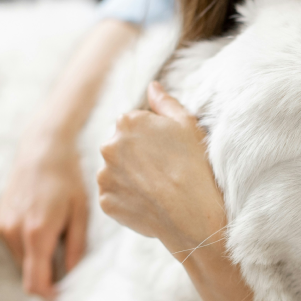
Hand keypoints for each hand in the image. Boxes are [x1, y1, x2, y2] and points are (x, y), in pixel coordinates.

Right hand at [0, 131, 88, 299]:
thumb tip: (73, 276)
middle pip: (28, 275)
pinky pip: (16, 248)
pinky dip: (31, 249)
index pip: (36, 282)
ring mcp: (3, 227)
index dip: (50, 295)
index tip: (66, 297)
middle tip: (72, 270)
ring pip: (22, 262)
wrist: (41, 150)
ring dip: (40, 262)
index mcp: (37, 233)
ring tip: (61, 240)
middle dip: (48, 279)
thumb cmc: (68, 180)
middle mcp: (14, 233)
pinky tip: (47, 229)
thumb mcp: (81, 213)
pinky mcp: (0, 221)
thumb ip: (76, 247)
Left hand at [98, 82, 226, 259]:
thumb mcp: (188, 126)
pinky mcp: (105, 201)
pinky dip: (128, 200)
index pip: (133, 125)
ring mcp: (104, 175)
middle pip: (121, 148)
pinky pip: (114, 197)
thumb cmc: (195, 166)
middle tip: (164, 172)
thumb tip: (152, 86)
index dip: (153, 140)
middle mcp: (109, 145)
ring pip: (116, 173)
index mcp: (127, 122)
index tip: (168, 153)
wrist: (193, 213)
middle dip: (138, 158)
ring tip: (158, 190)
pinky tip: (150, 203)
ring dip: (131, 178)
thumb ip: (165, 103)